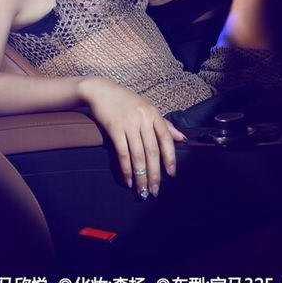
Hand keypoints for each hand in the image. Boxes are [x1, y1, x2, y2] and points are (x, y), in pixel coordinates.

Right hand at [79, 77, 186, 197]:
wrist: (100, 91)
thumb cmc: (125, 101)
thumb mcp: (147, 108)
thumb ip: (164, 125)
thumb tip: (181, 138)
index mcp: (153, 114)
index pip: (166, 138)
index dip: (170, 157)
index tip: (171, 174)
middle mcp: (143, 119)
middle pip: (152, 151)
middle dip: (154, 174)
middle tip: (154, 191)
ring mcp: (129, 124)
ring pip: (138, 155)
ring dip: (141, 176)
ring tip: (142, 191)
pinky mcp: (114, 129)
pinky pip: (122, 153)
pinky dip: (126, 169)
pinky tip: (128, 180)